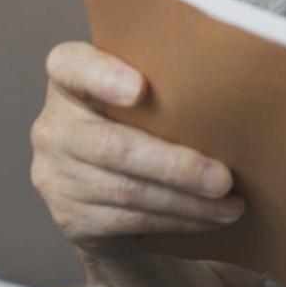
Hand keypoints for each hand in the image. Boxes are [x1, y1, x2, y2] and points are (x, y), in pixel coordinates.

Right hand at [28, 42, 244, 250]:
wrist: (109, 195)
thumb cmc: (141, 128)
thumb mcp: (145, 99)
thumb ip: (164, 86)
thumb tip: (233, 89)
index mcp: (67, 80)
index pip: (71, 65)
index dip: (102, 76)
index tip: (140, 88)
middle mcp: (53, 126)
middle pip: (113, 145)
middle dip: (175, 166)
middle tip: (224, 178)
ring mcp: (55, 174)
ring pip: (126, 191)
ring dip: (187, 202)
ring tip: (231, 205)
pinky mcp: (69, 216)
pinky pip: (129, 220)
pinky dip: (176, 221)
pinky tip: (209, 219)